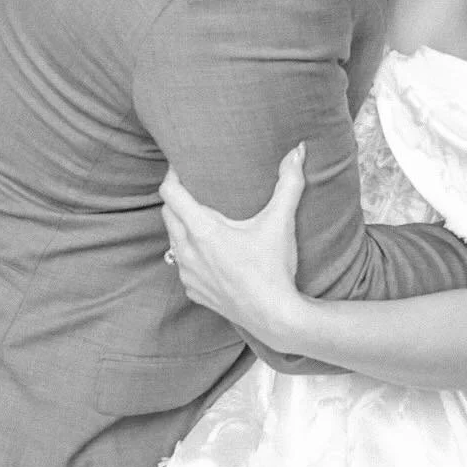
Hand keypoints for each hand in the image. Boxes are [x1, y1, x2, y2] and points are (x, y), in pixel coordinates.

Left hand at [160, 145, 307, 343]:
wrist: (275, 316)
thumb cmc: (275, 268)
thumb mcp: (281, 222)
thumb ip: (289, 182)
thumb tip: (298, 150)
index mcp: (202, 230)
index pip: (170, 193)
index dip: (172, 175)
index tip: (181, 166)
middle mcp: (188, 251)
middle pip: (167, 214)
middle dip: (176, 198)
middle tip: (194, 188)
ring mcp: (188, 274)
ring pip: (172, 241)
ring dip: (181, 227)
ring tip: (201, 218)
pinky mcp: (194, 292)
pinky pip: (182, 266)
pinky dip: (190, 255)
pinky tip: (208, 254)